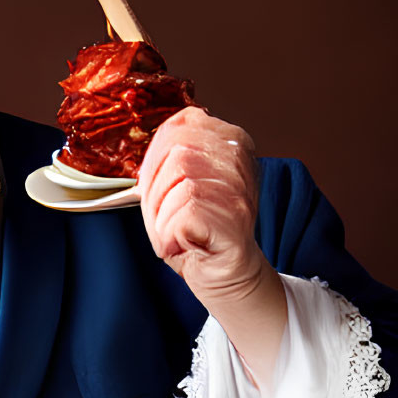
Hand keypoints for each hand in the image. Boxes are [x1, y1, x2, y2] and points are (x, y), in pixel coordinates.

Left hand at [137, 109, 286, 385]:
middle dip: (157, 188)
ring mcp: (240, 189)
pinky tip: (183, 242)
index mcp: (232, 141)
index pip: (182, 123)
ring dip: (163, 214)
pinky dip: (170, 234)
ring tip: (177, 229)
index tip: (157, 181)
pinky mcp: (233, 219)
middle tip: (167, 214)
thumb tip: (157, 134)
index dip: (157, 155)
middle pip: (177, 152)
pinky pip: (182, 215)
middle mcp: (241, 160)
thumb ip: (170, 153)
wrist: (223, 274)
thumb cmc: (195, 230)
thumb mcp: (178, 183)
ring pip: (179, 182)